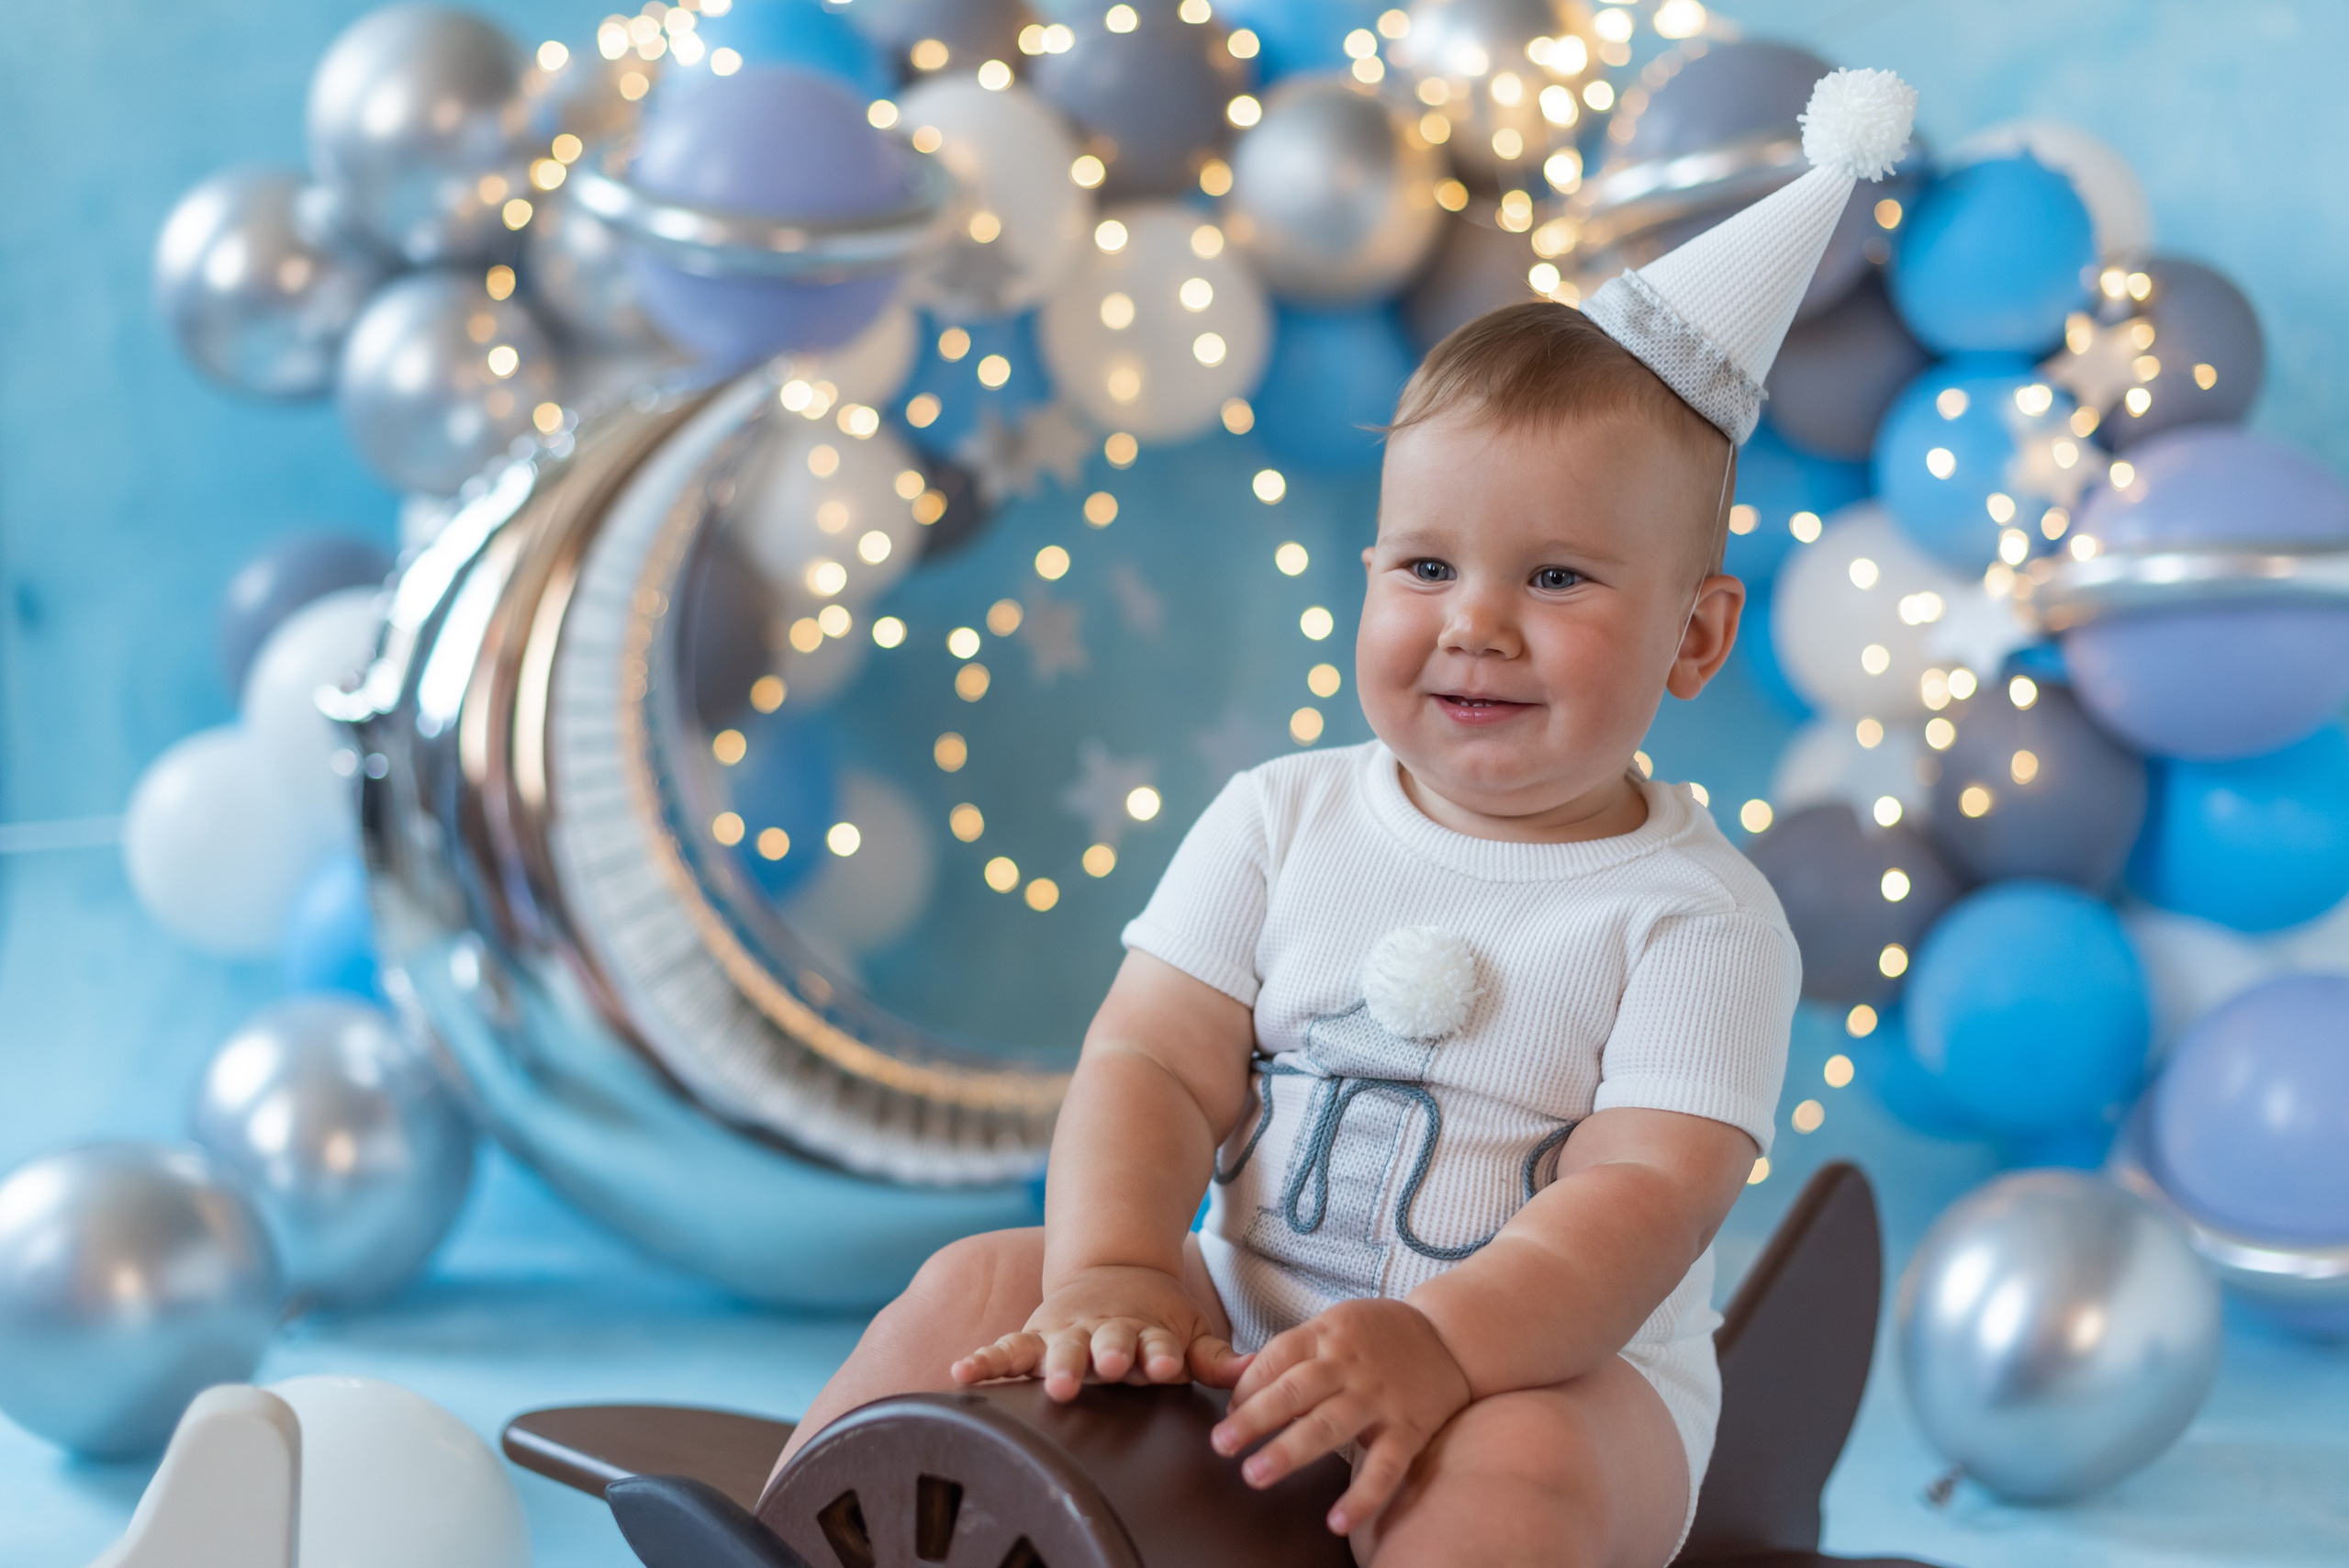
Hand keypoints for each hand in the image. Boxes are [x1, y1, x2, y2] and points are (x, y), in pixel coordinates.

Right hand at [950, 1264, 1247, 1401]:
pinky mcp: (1036, 1337)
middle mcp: (1104, 1334)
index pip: (1158, 1347)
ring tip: (1053, 1381)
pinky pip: (1006, 1349)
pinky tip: (961, 1375)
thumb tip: (1249, 1371)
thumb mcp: (1189, 1330)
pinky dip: (985, 1361)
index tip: (1167, 1364)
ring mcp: (1067, 1334)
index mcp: (1146, 1335)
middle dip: (1107, 1356)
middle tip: (1109, 1367)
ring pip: (1058, 1348)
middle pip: (1106, 1344)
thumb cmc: (1155, 1318)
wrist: (1112, 1270)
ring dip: (1056, 1363)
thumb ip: (1213, 1356)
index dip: (1162, 1354)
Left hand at [1209, 1298, 1471, 1536]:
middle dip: (1255, 1418)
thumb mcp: (1335, 1325)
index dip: (1248, 1385)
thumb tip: (1240, 1382)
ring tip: (1255, 1474)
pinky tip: (1336, 1521)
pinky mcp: (1409, 1429)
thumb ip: (1293, 1352)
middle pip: (1296, 1391)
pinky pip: (1384, 1467)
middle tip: (1221, 1443)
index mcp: (1328, 1335)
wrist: (1452, 1337)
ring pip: (1330, 1426)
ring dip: (1290, 1451)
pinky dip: (1363, 1496)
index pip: (1277, 1358)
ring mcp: (1380, 1398)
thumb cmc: (1378, 1336)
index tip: (1228, 1412)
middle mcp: (1351, 1366)